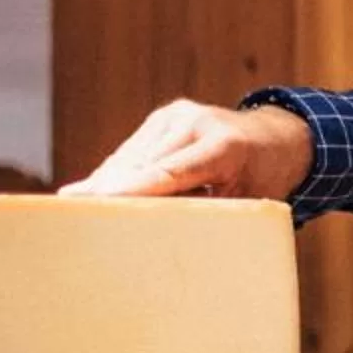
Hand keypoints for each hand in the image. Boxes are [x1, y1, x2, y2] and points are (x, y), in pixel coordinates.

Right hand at [60, 100, 314, 200]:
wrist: (276, 139)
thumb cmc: (263, 181)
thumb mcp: (245, 204)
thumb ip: (205, 214)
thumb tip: (161, 238)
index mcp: (225, 146)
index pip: (169, 172)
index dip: (132, 189)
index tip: (97, 201)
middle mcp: (196, 122)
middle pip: (141, 165)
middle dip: (110, 193)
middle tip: (75, 224)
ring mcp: (176, 115)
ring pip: (129, 157)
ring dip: (106, 184)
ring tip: (78, 210)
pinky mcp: (163, 117)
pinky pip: (131, 151)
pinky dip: (116, 174)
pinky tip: (96, 195)